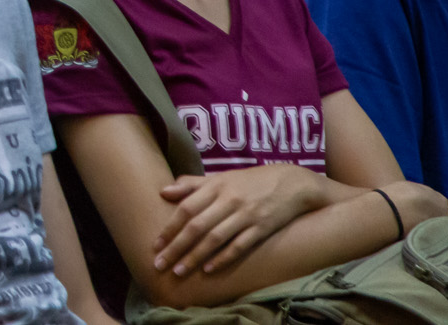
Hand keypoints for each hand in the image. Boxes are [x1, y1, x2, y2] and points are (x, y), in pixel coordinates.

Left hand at [153, 164, 329, 275]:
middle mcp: (228, 200)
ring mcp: (246, 215)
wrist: (291, 183)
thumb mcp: (221, 177)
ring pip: (215, 238)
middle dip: (176, 247)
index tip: (155, 244)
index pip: (186, 208)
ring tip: (179, 271)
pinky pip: (240, 246)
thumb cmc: (250, 181)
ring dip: (195, 257)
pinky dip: (223, 258)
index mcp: (215, 186)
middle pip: (196, 226)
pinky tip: (209, 270)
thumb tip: (163, 191)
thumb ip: (192, 184)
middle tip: (160, 264)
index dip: (170, 227)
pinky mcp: (262, 228)